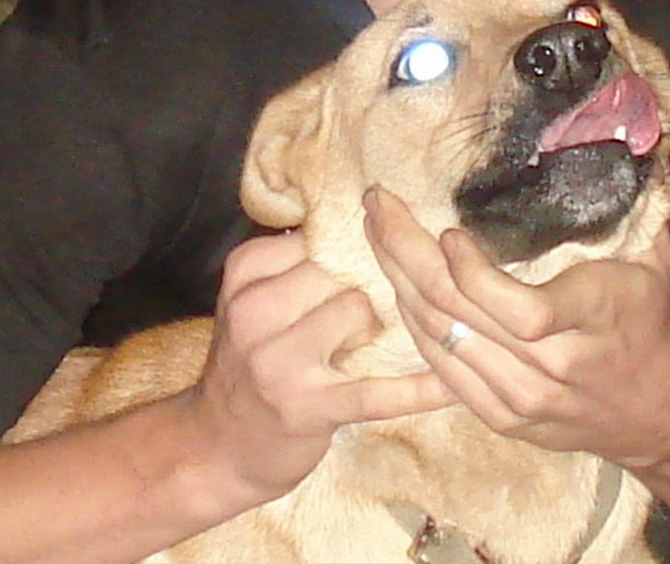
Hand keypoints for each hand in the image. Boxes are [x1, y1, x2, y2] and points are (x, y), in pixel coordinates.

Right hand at [185, 231, 454, 503]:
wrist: (216, 447)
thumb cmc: (248, 364)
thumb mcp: (251, 303)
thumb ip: (295, 265)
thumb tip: (372, 222)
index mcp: (243, 277)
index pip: (317, 237)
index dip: (348, 251)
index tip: (359, 265)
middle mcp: (254, 314)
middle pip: (340, 270)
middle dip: (361, 288)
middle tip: (361, 315)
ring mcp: (280, 363)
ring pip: (358, 309)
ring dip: (374, 327)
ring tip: (363, 346)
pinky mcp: (310, 408)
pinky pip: (379, 391)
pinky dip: (420, 389)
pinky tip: (452, 386)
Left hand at [362, 188, 669, 470]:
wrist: (667, 414)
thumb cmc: (653, 319)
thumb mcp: (652, 257)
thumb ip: (629, 196)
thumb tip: (609, 124)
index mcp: (593, 318)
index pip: (523, 311)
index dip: (474, 276)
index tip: (449, 232)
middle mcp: (553, 367)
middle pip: (459, 314)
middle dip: (406, 253)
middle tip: (378, 204)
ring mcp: (523, 399)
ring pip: (438, 339)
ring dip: (397, 281)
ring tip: (376, 231)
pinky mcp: (502, 417)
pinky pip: (440, 368)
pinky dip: (413, 322)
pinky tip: (396, 284)